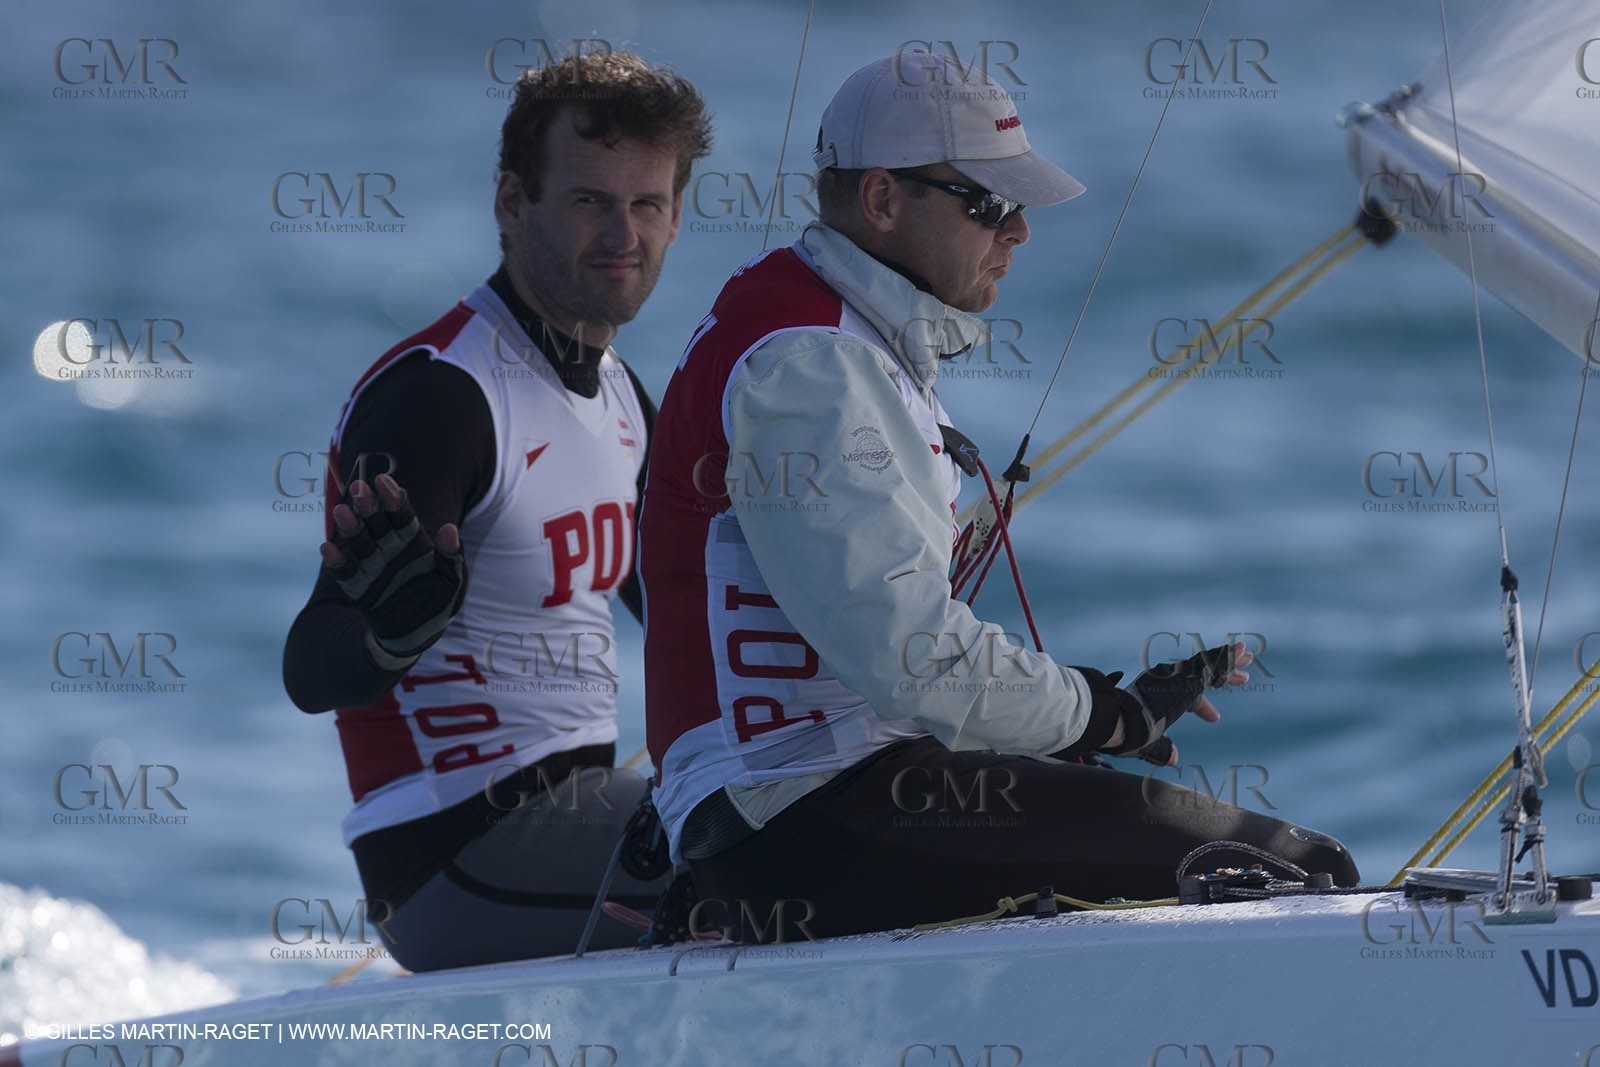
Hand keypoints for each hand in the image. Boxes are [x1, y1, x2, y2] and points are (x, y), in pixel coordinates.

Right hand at [321, 473, 465, 666]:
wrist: (417, 634)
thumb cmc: (439, 602)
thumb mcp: (452, 581)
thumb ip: (451, 556)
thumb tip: (450, 528)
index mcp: (412, 540)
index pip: (402, 514)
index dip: (393, 498)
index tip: (384, 480)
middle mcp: (388, 548)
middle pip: (376, 522)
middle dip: (368, 505)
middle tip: (359, 487)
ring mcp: (371, 566)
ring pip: (358, 542)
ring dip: (350, 527)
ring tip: (342, 511)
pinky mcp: (358, 587)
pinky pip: (346, 572)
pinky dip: (337, 562)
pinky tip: (327, 548)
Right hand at [1109, 642, 1251, 765]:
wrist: (1119, 722)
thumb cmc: (1127, 735)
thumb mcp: (1149, 744)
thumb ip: (1162, 749)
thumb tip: (1173, 759)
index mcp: (1159, 695)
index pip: (1187, 698)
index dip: (1203, 707)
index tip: (1216, 717)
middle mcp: (1167, 681)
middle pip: (1200, 674)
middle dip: (1222, 673)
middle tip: (1243, 673)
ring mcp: (1177, 677)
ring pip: (1208, 665)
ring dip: (1229, 661)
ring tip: (1249, 655)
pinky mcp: (1187, 677)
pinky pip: (1212, 664)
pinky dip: (1227, 658)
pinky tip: (1241, 651)